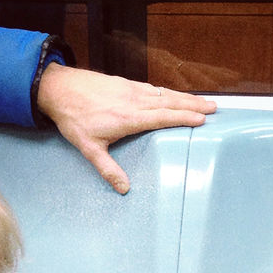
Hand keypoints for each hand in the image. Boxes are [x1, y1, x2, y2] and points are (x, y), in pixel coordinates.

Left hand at [37, 63, 215, 194]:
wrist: (58, 89)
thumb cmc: (73, 119)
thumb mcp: (89, 149)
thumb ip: (108, 169)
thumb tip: (124, 189)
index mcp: (129, 118)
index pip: (163, 117)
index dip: (183, 117)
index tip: (202, 119)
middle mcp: (133, 101)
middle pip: (170, 102)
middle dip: (193, 104)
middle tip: (215, 107)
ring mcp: (130, 89)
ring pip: (164, 93)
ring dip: (185, 96)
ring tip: (203, 100)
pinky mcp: (124, 83)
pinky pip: (152, 87)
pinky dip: (168, 91)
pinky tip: (174, 94)